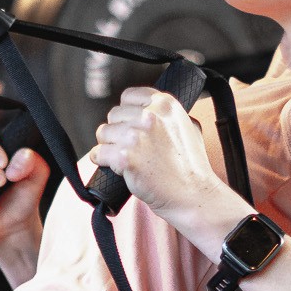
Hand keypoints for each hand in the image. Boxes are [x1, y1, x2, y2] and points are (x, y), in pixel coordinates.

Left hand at [89, 86, 230, 225]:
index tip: (130, 123)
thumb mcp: (189, 126)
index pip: (128, 96)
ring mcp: (136, 136)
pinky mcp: (125, 158)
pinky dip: (101, 160)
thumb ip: (168, 115)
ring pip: (103, 132)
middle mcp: (149, 116)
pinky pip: (98, 153)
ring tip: (124, 156)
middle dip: (118, 130)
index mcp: (165, 104)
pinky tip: (114, 165)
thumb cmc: (192, 166)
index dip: (127, 112)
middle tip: (129, 146)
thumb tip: (150, 110)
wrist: (192, 194)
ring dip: (109, 145)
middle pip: (114, 114)